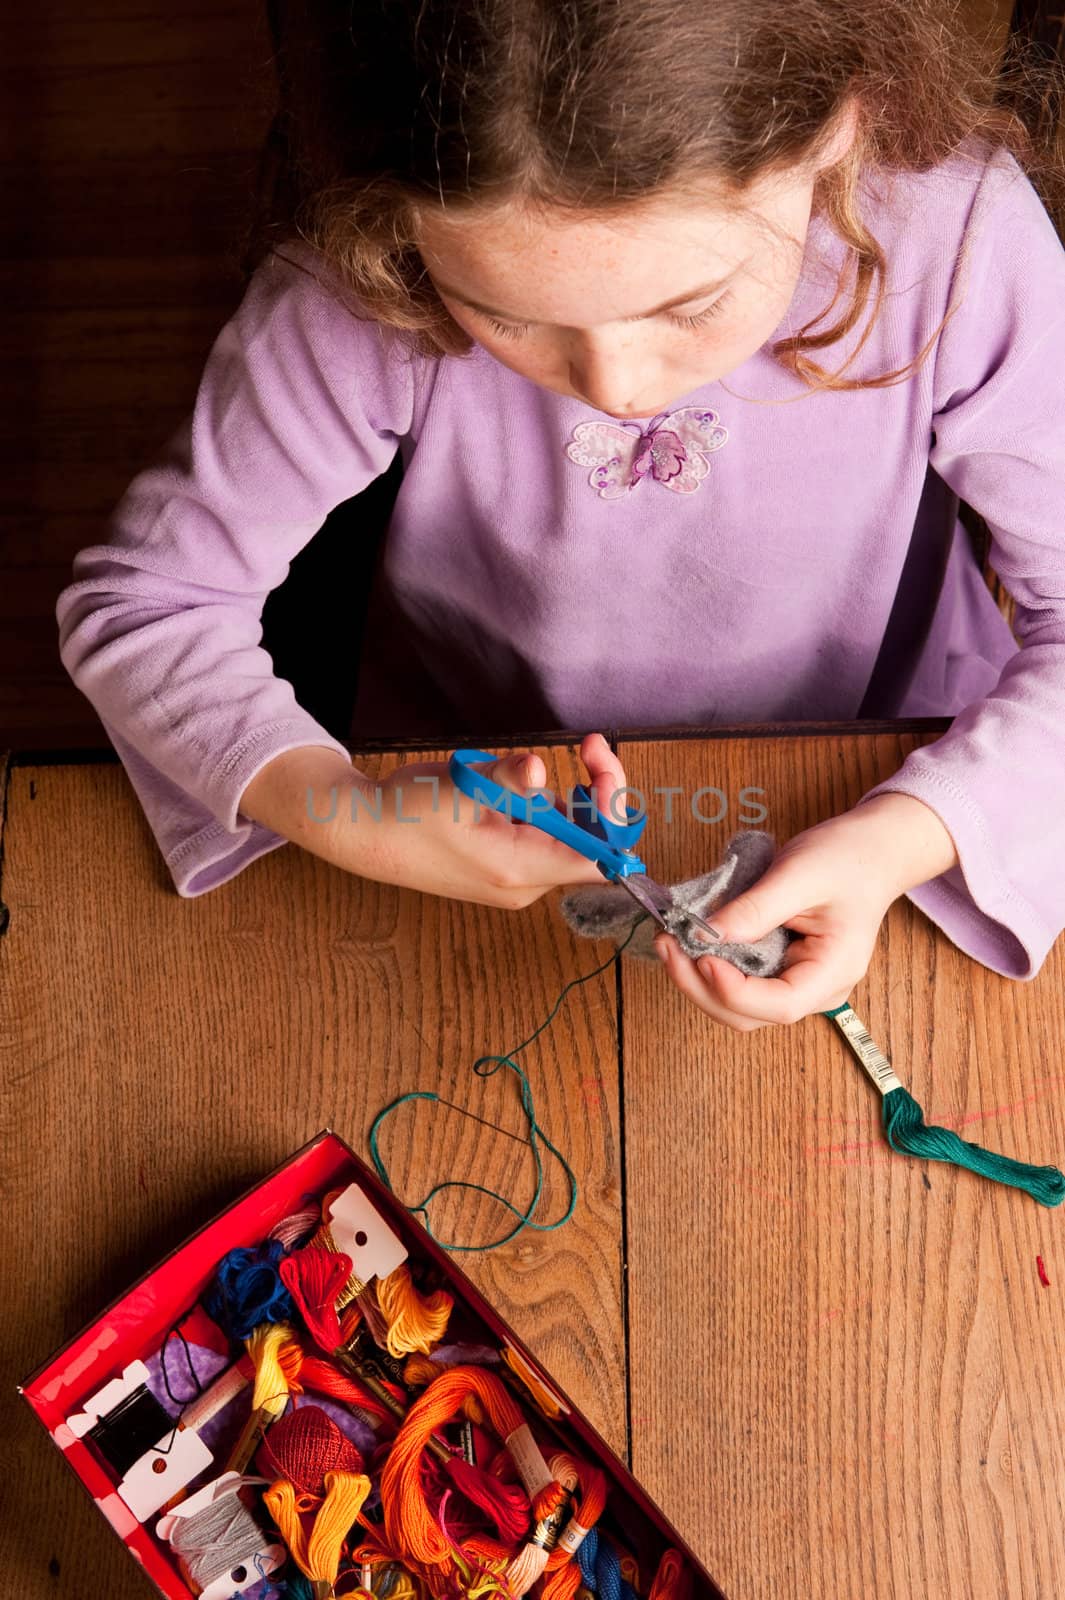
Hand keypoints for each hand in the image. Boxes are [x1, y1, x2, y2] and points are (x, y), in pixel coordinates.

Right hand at [348, 732, 627, 908]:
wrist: (368, 831)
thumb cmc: (409, 814)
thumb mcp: (458, 788)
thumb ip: (504, 779)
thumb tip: (536, 768)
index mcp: (519, 869)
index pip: (597, 857)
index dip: (612, 815)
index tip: (602, 770)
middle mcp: (526, 879)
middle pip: (589, 840)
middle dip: (591, 792)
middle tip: (588, 745)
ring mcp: (517, 871)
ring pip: (563, 829)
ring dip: (552, 793)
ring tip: (499, 774)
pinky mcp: (506, 858)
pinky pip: (540, 827)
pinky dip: (532, 799)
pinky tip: (491, 785)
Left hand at [653, 795, 956, 1029]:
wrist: (872, 851)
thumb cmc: (848, 859)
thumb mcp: (801, 874)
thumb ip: (757, 908)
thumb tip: (707, 934)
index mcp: (833, 971)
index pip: (779, 1005)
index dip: (733, 990)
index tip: (702, 957)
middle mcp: (815, 988)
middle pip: (748, 1013)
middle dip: (701, 986)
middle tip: (667, 945)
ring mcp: (795, 982)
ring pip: (737, 1004)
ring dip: (697, 979)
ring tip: (669, 941)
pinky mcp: (778, 969)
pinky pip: (738, 981)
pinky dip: (707, 967)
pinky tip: (686, 941)